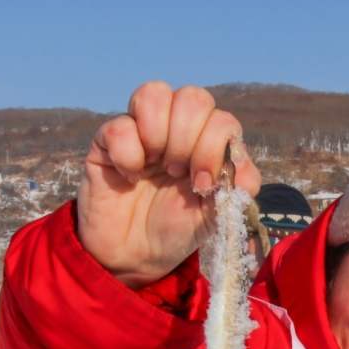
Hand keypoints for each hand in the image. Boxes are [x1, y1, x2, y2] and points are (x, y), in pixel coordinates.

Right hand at [76, 81, 260, 287]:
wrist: (134, 256)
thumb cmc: (177, 229)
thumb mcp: (217, 214)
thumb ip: (239, 185)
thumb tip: (239, 157)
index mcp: (208, 143)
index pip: (222, 119)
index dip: (214, 148)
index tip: (201, 185)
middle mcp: (177, 128)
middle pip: (193, 98)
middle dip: (188, 140)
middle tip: (176, 173)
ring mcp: (142, 129)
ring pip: (155, 93)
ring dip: (158, 134)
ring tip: (154, 166)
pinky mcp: (108, 140)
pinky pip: (118, 125)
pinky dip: (127, 155)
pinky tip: (129, 177)